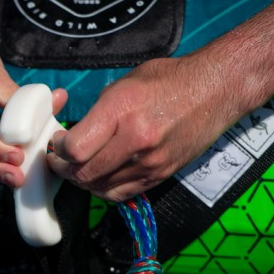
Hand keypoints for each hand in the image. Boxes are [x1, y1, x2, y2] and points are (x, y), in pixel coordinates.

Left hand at [47, 55, 241, 201]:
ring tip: (78, 168)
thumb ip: (98, 114)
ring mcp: (150, 162)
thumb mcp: (124, 84)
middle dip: (64, 169)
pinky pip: (121, 194)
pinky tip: (99, 177)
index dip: (60, 150)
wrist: (216, 90)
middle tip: (60, 160)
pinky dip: (103, 189)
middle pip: (84, 173)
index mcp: (121, 110)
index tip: (58, 143)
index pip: (76, 148)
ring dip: (82, 181)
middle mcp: (135, 140)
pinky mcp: (160, 175)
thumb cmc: (168, 80)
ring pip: (100, 187)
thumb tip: (76, 136)